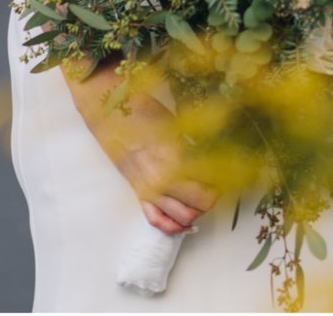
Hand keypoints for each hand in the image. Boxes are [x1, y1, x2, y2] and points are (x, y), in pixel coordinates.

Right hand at [64, 59, 214, 235]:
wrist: (105, 108)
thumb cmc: (139, 108)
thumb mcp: (174, 124)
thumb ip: (194, 146)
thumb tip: (217, 158)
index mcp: (174, 158)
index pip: (210, 184)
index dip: (223, 178)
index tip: (228, 169)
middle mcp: (162, 180)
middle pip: (200, 205)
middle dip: (212, 196)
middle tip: (214, 181)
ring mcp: (148, 188)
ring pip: (182, 218)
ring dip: (196, 210)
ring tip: (200, 195)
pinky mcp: (137, 191)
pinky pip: (157, 220)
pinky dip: (173, 225)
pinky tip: (183, 218)